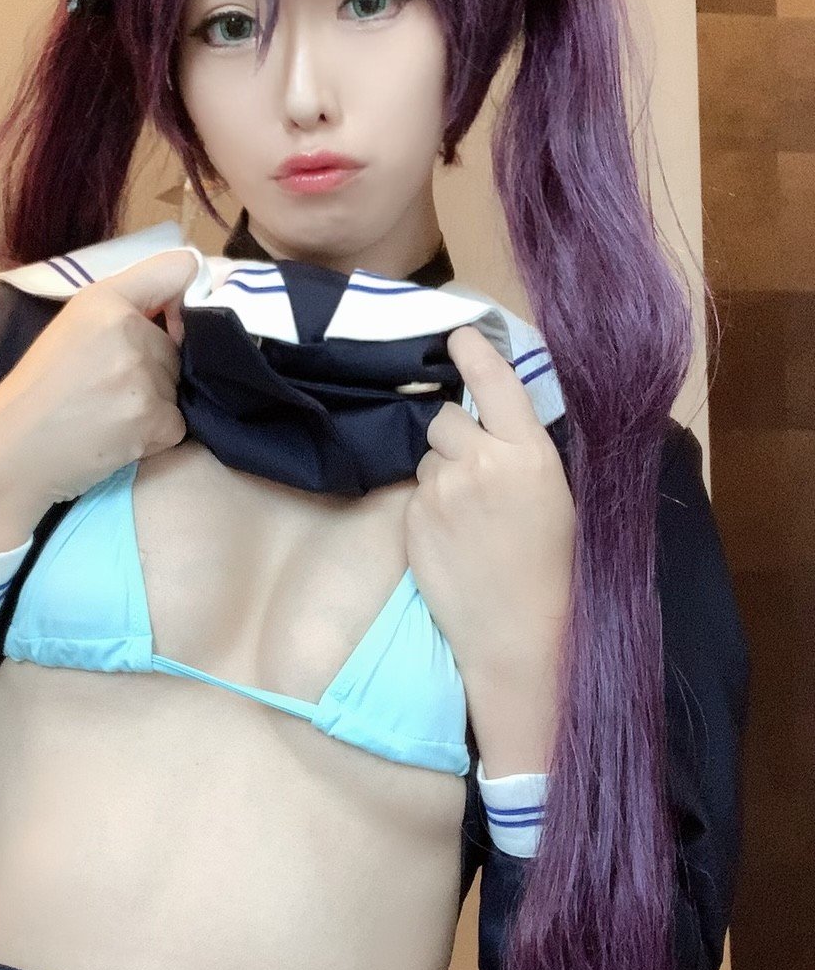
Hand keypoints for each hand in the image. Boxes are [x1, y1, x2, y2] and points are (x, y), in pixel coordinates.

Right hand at [0, 246, 199, 548]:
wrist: (11, 454)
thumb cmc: (38, 392)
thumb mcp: (71, 327)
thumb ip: (123, 308)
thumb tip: (180, 309)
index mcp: (104, 299)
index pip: (180, 269)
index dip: (184, 296)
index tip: (169, 318)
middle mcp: (129, 330)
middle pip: (178, 343)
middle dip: (156, 365)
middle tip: (107, 388)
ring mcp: (144, 377)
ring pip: (178, 385)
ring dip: (154, 402)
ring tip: (107, 414)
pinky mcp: (155, 420)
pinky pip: (177, 422)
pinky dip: (155, 434)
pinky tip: (117, 437)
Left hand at [404, 324, 574, 770]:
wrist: (522, 635)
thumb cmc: (554, 568)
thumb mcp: (557, 496)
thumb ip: (523, 451)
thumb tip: (497, 419)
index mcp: (529, 453)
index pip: (494, 382)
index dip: (474, 352)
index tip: (458, 334)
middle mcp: (481, 463)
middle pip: (445, 418)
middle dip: (454, 435)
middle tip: (476, 472)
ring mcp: (440, 492)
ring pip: (427, 457)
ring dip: (441, 472)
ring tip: (469, 517)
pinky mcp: (412, 521)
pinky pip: (414, 494)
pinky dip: (428, 507)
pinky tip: (452, 540)